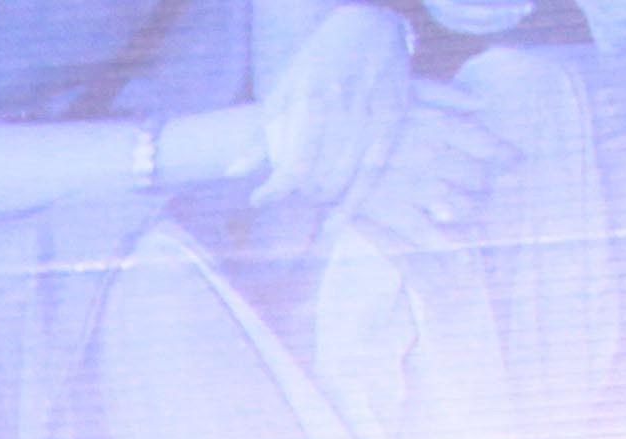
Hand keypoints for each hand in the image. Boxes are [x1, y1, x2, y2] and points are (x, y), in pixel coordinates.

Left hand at [257, 3, 415, 207]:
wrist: (371, 26)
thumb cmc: (319, 62)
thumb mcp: (283, 90)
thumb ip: (262, 135)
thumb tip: (232, 174)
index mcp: (313, 100)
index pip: (295, 163)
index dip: (275, 190)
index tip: (258, 201)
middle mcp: (346, 110)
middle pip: (317, 179)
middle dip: (298, 191)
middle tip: (291, 182)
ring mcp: (374, 117)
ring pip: (342, 181)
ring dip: (320, 194)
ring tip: (311, 185)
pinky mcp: (394, 122)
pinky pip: (373, 175)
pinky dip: (351, 204)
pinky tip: (334, 225)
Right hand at [343, 86, 512, 237]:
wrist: (310, 137)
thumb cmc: (356, 110)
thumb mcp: (400, 88)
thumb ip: (442, 94)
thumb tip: (481, 102)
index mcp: (434, 123)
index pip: (484, 141)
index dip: (504, 154)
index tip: (515, 161)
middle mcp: (429, 154)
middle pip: (477, 176)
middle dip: (486, 188)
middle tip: (485, 194)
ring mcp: (409, 184)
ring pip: (459, 205)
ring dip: (470, 215)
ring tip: (473, 222)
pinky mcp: (385, 210)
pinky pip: (424, 232)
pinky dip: (443, 242)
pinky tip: (454, 249)